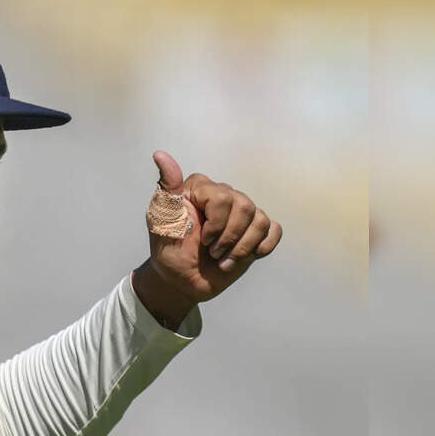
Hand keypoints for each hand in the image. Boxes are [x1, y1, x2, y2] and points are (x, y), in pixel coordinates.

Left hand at [144, 150, 282, 304]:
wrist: (181, 280)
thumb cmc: (168, 250)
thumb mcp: (162, 220)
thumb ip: (167, 189)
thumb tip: (160, 155)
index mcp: (201, 188)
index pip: (223, 197)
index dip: (217, 223)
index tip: (203, 239)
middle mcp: (224, 195)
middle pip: (245, 207)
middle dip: (229, 237)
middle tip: (212, 252)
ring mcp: (240, 213)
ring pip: (261, 220)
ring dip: (242, 248)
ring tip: (223, 259)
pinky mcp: (254, 231)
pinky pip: (274, 230)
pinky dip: (262, 247)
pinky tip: (244, 257)